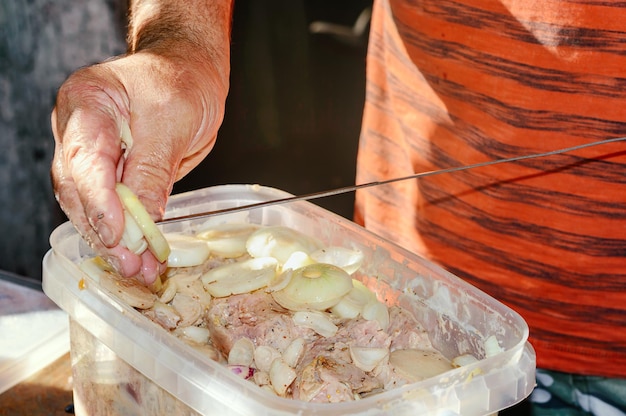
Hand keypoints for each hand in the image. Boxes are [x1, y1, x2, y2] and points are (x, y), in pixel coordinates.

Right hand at [51, 50, 227, 283]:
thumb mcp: (172, 121)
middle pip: (80, 190)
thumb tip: (143, 219)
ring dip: (115, 240)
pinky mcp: (111, 171)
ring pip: (90, 205)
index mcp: (86, 102)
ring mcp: (91, 152)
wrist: (190, 71)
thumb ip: (153, 170)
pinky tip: (139, 254)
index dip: (101, 204)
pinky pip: (111, 205)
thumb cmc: (182, 79)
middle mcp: (78, 129)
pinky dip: (125, 231)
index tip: (119, 236)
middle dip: (106, 232)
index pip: (85, 162)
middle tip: (132, 265)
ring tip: (139, 269)